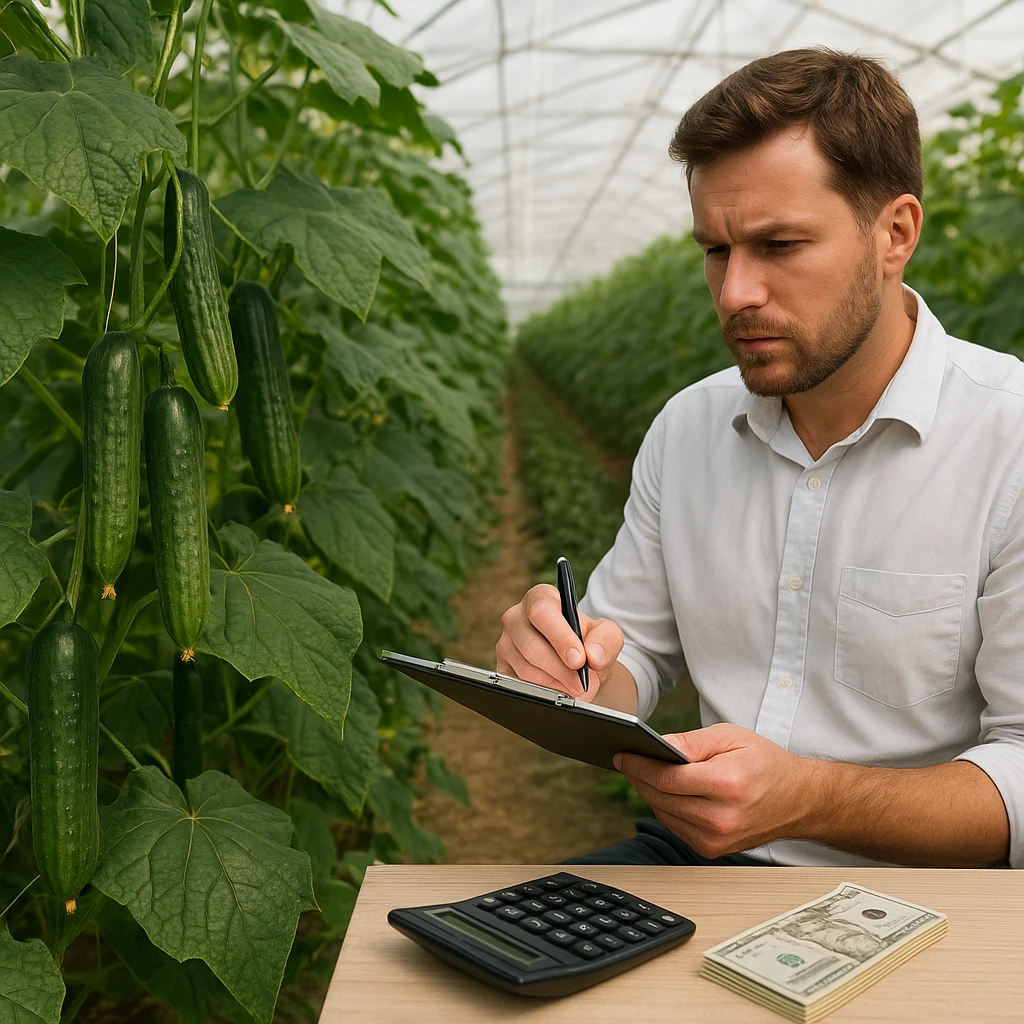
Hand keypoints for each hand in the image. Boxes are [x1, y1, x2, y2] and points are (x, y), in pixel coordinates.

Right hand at [496, 584, 622, 701]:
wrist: (577, 660)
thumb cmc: (588, 640)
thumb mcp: (606, 634)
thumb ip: (606, 640)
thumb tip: (593, 657)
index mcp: (540, 598)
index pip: (542, 612)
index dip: (560, 637)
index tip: (578, 660)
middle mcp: (516, 617)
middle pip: (532, 646)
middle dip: (560, 670)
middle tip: (582, 685)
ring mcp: (505, 644)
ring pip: (525, 669)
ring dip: (554, 684)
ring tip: (575, 690)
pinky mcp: (501, 668)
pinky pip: (518, 685)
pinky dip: (541, 694)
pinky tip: (558, 693)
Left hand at [613, 723, 814, 857]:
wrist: (798, 800)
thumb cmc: (765, 763)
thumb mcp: (730, 737)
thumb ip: (690, 742)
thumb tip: (657, 745)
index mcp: (727, 785)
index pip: (668, 779)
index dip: (639, 765)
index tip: (621, 754)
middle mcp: (721, 817)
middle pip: (661, 798)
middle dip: (638, 777)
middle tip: (625, 760)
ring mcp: (717, 839)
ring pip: (664, 813)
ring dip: (648, 793)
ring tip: (639, 772)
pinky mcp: (712, 849)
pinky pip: (675, 826)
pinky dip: (664, 808)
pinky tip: (661, 791)